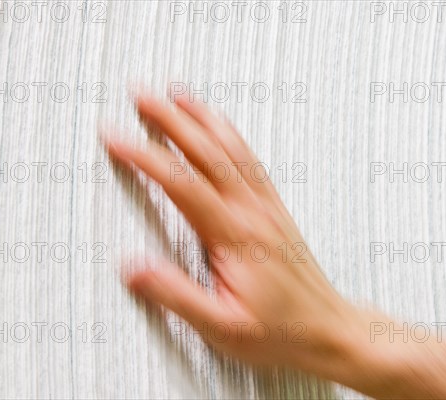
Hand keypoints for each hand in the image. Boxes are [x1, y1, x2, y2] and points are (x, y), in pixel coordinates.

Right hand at [101, 90, 391, 389]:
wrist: (328, 329)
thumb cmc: (280, 332)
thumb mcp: (223, 327)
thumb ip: (176, 296)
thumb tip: (134, 268)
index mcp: (235, 237)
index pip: (181, 185)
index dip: (145, 157)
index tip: (117, 138)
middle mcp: (253, 213)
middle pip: (207, 153)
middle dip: (171, 120)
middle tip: (142, 96)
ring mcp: (267, 208)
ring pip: (232, 150)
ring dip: (203, 118)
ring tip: (179, 95)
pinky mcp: (276, 211)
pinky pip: (252, 162)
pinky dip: (232, 136)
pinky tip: (222, 128)